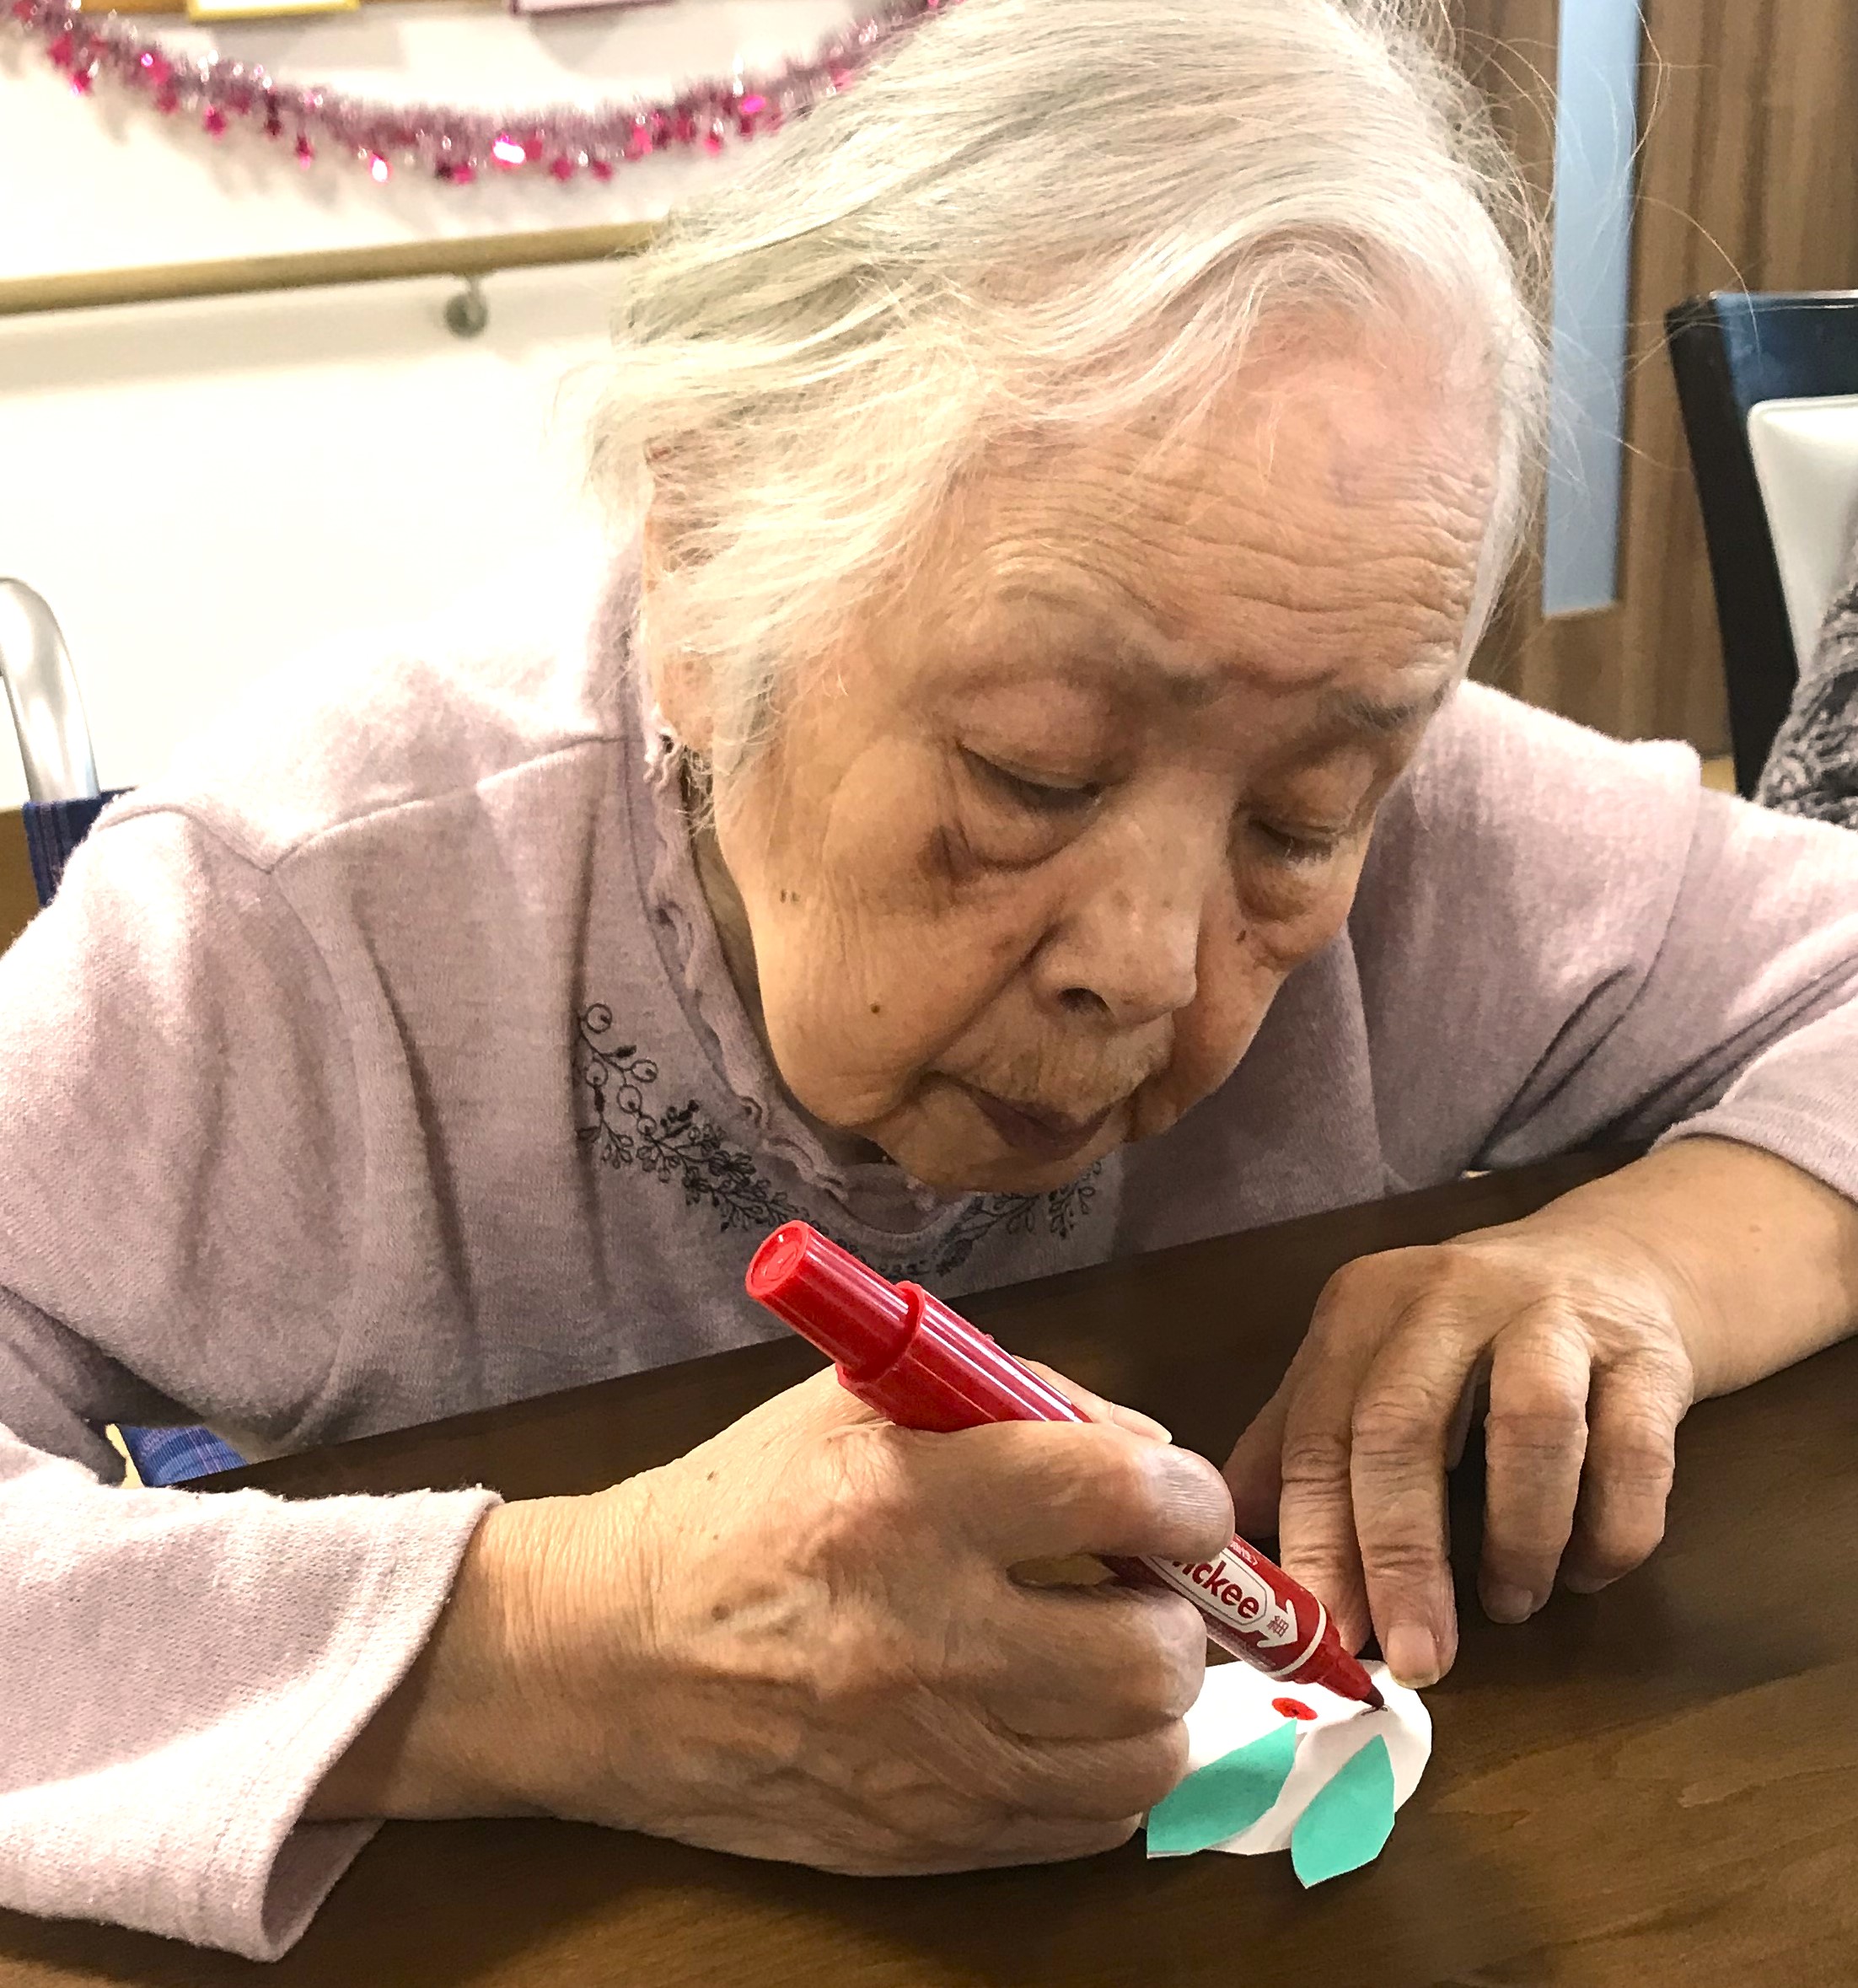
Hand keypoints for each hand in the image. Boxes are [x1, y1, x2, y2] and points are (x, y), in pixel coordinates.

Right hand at [313, 1363, 1231, 1873]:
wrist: (607, 1662)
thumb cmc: (737, 1511)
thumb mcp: (854, 1404)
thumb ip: (1005, 1400)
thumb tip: (1141, 1450)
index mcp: (906, 1502)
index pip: (1120, 1493)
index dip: (1186, 1495)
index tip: (1180, 1500)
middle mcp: (929, 1639)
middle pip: (1154, 1651)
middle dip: (1174, 1608)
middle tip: (1140, 1583)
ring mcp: (931, 1761)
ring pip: (1144, 1756)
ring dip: (1150, 1699)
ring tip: (1103, 1653)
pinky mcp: (925, 1841)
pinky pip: (1090, 1828)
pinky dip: (1102, 1772)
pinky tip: (1057, 1722)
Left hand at [1223, 1198, 1698, 1686]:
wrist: (1616, 1262)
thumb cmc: (1468, 1339)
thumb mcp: (1370, 1369)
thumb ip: (1300, 1446)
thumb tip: (1233, 1552)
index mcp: (1364, 1309)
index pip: (1318, 1433)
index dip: (1317, 1542)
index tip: (1323, 1638)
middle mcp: (1449, 1297)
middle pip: (1403, 1428)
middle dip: (1402, 1560)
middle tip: (1415, 1661)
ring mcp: (1554, 1316)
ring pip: (1532, 1427)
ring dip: (1517, 1538)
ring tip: (1509, 1606)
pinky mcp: (1648, 1353)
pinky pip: (1633, 1453)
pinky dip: (1610, 1529)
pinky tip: (1587, 1573)